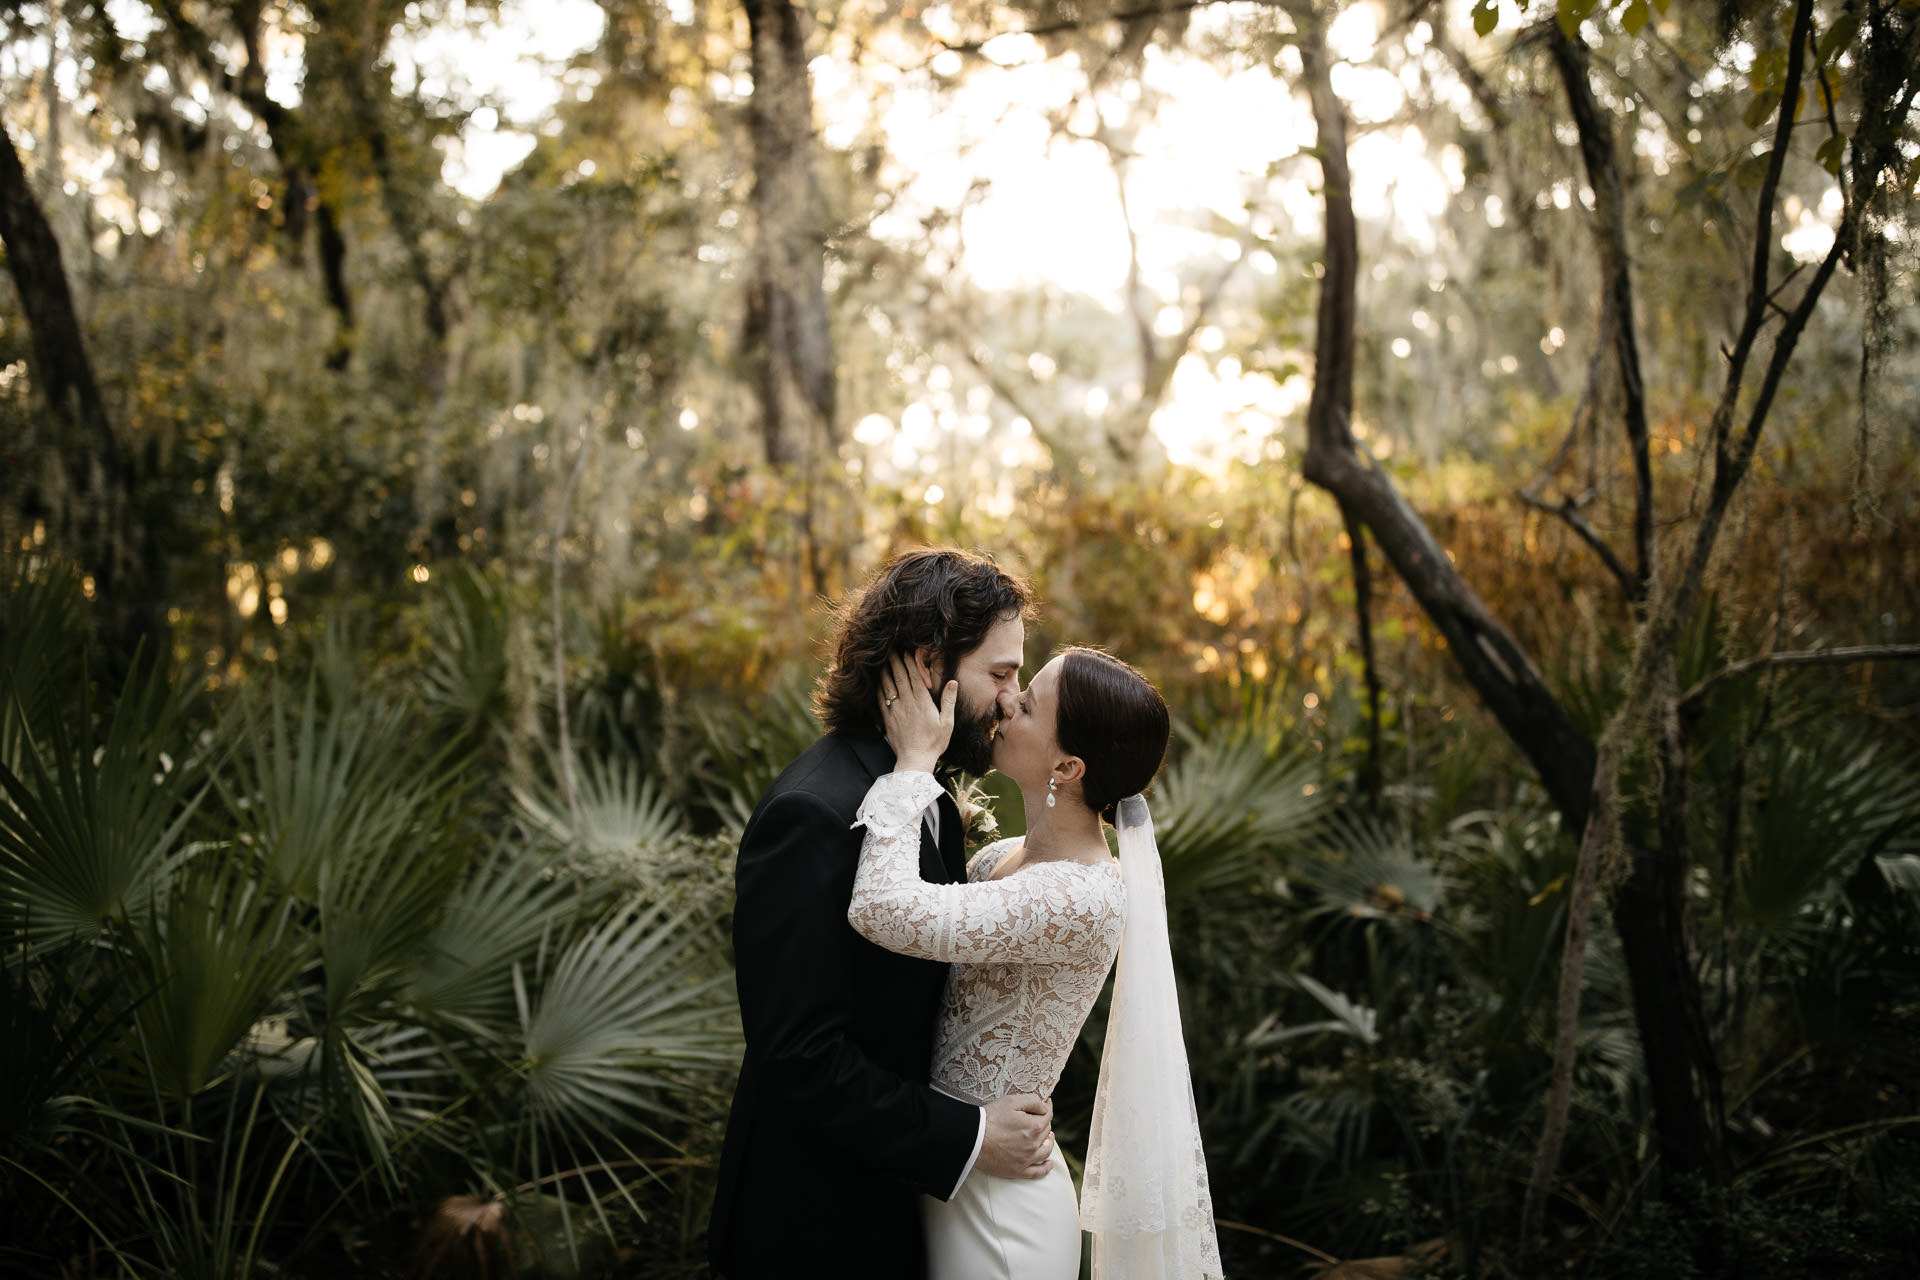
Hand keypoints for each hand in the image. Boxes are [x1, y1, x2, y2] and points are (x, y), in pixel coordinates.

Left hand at [880, 653, 953, 774]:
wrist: (915, 760)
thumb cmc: (934, 743)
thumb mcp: (947, 722)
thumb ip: (948, 700)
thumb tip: (953, 682)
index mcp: (922, 702)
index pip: (914, 676)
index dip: (909, 662)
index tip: (906, 651)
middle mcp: (907, 703)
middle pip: (899, 677)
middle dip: (895, 661)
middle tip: (891, 650)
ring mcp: (895, 710)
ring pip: (888, 686)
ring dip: (885, 671)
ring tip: (883, 660)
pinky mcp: (887, 719)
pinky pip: (881, 699)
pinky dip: (879, 688)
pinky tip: (877, 682)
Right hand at [974, 1092, 1053, 1180]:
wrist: (973, 1139)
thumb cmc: (990, 1118)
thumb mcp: (1011, 1101)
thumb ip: (1032, 1101)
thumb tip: (1045, 1107)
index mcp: (1034, 1127)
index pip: (1047, 1116)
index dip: (1047, 1108)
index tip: (1046, 1103)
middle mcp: (1034, 1144)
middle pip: (1046, 1132)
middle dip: (1045, 1123)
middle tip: (1041, 1118)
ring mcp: (1027, 1159)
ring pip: (1046, 1151)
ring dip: (1050, 1143)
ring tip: (1049, 1138)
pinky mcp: (1018, 1171)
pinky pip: (1037, 1172)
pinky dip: (1046, 1168)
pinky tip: (1049, 1164)